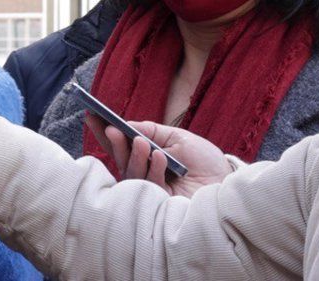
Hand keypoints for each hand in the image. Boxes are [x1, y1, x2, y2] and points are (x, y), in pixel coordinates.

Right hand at [85, 114, 231, 197]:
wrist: (227, 182)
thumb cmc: (205, 160)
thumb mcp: (178, 137)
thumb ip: (152, 131)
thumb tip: (127, 124)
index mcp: (147, 156)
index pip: (120, 144)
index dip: (104, 132)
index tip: (91, 115)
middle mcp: (144, 172)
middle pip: (120, 158)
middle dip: (113, 143)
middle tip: (110, 129)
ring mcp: (150, 188)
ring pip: (131, 172)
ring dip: (134, 154)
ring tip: (140, 141)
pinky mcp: (158, 202)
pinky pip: (148, 184)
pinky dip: (154, 168)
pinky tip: (160, 157)